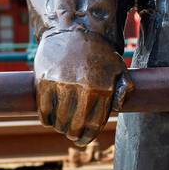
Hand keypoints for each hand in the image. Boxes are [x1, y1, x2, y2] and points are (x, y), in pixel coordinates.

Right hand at [34, 29, 128, 144]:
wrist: (72, 29)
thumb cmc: (98, 51)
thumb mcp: (118, 67)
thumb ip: (124, 88)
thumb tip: (119, 108)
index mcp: (102, 89)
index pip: (94, 124)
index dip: (88, 136)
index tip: (82, 140)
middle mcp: (83, 89)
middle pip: (76, 125)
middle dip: (73, 134)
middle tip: (70, 135)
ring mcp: (62, 85)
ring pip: (59, 120)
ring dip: (59, 127)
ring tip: (61, 126)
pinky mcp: (44, 81)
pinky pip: (44, 110)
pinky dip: (46, 119)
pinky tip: (49, 119)